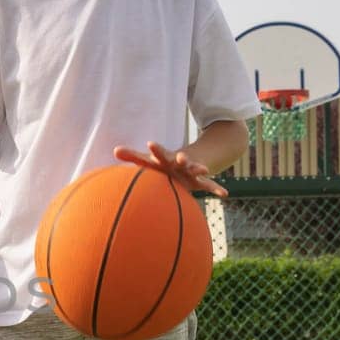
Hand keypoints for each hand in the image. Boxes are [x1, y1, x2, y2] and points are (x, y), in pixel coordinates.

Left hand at [112, 141, 228, 197]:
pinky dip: (217, 189)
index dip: (156, 149)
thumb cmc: (162, 163)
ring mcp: (191, 171)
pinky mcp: (200, 181)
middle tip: (182, 157)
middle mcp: (180, 163)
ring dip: (199, 169)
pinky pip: (210, 185)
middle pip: (182, 159)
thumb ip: (133, 157)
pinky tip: (224, 195)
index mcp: (167, 159)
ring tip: (204, 169)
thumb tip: (114, 150)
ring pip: (197, 169)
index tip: (150, 144)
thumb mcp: (149, 161)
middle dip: (182, 158)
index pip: (160, 153)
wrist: (186, 162)